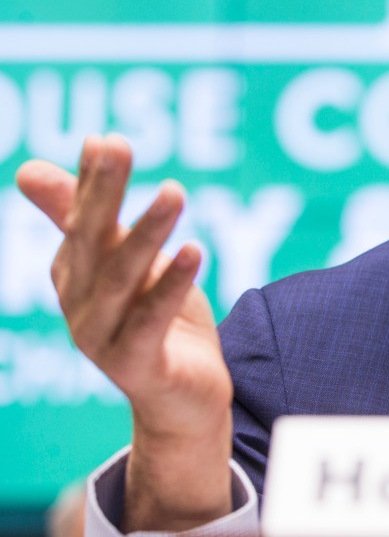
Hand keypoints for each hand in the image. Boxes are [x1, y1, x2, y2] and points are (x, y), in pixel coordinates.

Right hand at [16, 135, 233, 530]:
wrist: (182, 399)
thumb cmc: (157, 320)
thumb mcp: (129, 262)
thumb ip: (91, 216)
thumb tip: (43, 162)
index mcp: (76, 273)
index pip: (83, 218)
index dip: (92, 181)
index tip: (105, 139)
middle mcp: (80, 303)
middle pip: (91, 241)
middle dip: (102, 193)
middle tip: (119, 146)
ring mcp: (102, 337)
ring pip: (122, 278)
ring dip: (147, 232)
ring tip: (174, 191)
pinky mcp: (136, 364)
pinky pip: (152, 320)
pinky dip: (171, 284)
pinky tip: (194, 249)